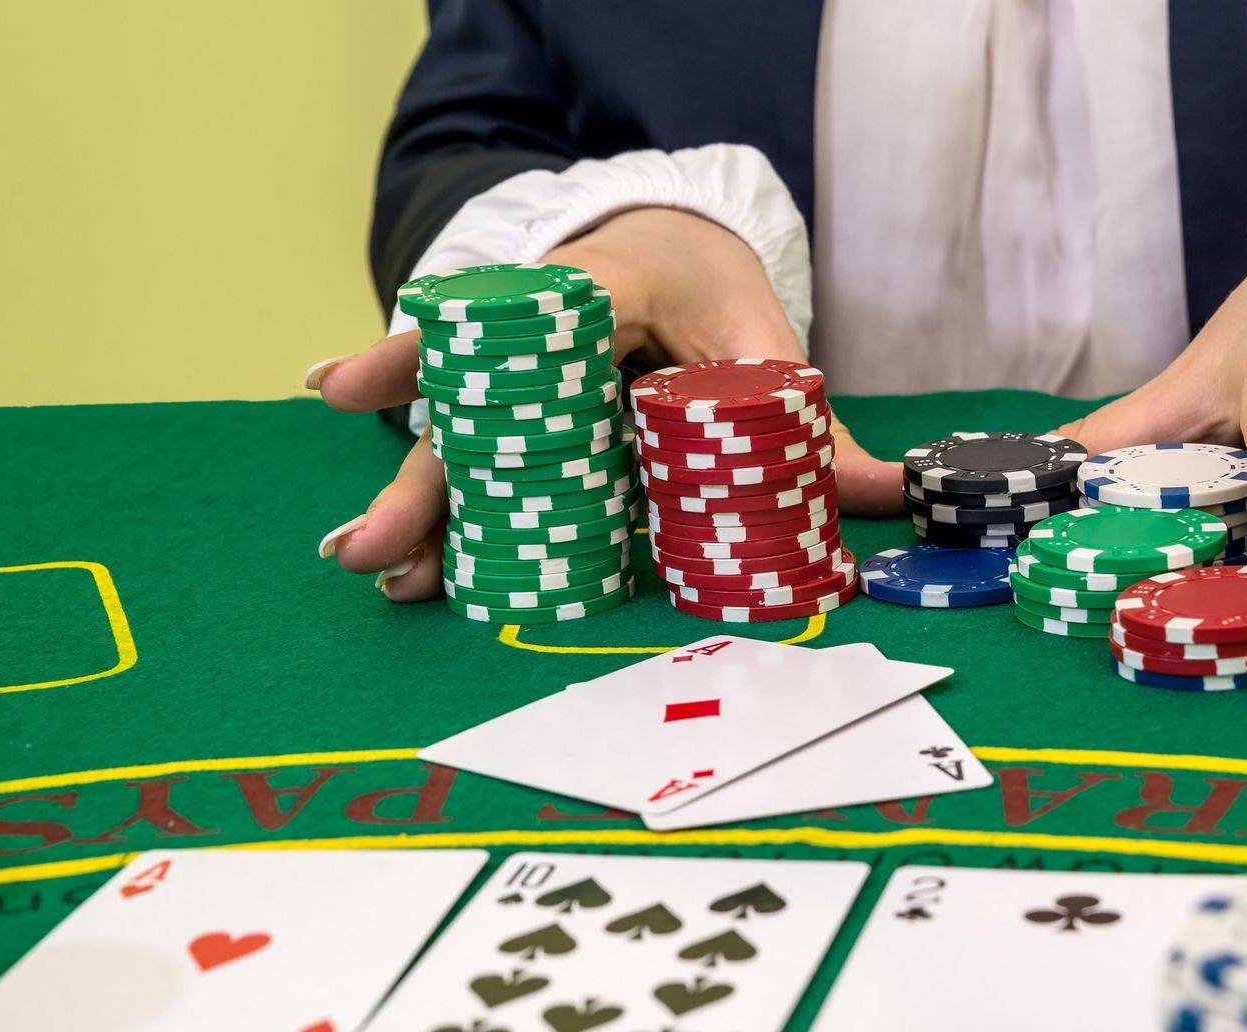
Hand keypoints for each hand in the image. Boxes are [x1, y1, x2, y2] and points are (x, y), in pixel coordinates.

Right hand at [309, 208, 900, 598]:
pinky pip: (478, 471)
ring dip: (417, 513)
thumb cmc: (706, 290)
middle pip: (472, 416)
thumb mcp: (763, 341)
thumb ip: (812, 426)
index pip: (519, 325)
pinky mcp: (519, 424)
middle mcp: (540, 342)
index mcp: (604, 291)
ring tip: (369, 569)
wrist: (667, 247)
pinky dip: (445, 516)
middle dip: (421, 483)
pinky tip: (407, 566)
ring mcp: (520, 387)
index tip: (349, 388)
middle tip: (364, 547)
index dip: (437, 353)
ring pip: (462, 453)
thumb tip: (897, 493)